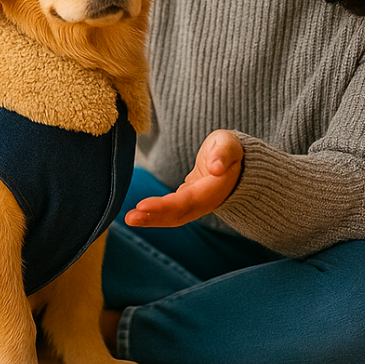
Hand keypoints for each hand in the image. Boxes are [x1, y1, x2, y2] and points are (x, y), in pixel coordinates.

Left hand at [125, 130, 242, 227]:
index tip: (142, 205)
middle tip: (129, 218)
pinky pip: (170, 211)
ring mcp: (196, 204)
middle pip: (178, 214)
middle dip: (154, 217)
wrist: (235, 159)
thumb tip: (217, 168)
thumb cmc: (229, 148)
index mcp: (213, 189)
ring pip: (173, 216)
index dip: (166, 206)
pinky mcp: (186, 201)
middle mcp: (204, 201)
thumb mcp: (229, 144)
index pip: (188, 201)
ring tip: (129, 219)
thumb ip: (223, 154)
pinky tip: (136, 215)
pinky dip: (153, 214)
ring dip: (151, 219)